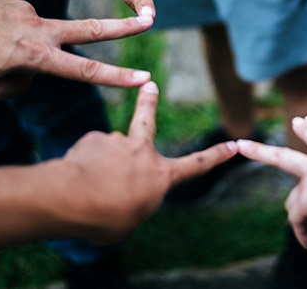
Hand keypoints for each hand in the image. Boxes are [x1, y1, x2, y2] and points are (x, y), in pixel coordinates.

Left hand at [0, 0, 152, 101]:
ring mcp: (30, 12)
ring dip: (27, 52)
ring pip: (44, 41)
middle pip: (90, 30)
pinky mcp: (20, 3)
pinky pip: (27, 31)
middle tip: (148, 21)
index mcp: (33, 57)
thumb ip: (24, 84)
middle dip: (122, 27)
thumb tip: (37, 70)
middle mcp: (38, 30)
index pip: (84, 71)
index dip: (117, 78)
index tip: (144, 79)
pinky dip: (14, 40)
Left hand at [60, 81, 237, 243]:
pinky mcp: (92, 139)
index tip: (234, 145)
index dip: (218, 156)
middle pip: (148, 120)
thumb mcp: (129, 221)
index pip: (197, 165)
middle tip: (149, 85)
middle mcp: (142, 152)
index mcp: (161, 176)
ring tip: (88, 183)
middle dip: (150, 102)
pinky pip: (88, 155)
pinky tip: (75, 178)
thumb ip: (132, 201)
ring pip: (110, 152)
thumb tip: (120, 187)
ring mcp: (117, 141)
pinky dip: (83, 165)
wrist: (72, 198)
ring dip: (101, 162)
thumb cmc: (105, 218)